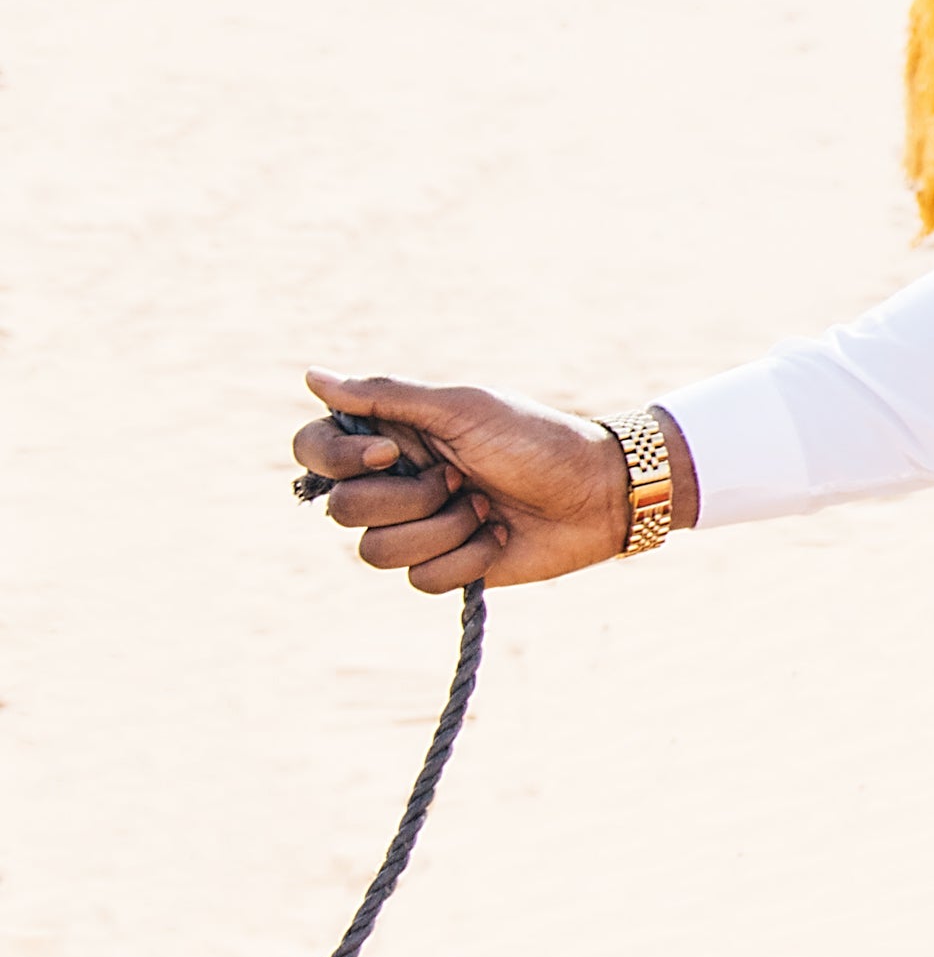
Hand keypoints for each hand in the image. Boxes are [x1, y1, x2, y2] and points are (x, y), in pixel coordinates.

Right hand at [292, 371, 645, 591]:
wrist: (598, 492)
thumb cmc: (536, 439)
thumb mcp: (464, 408)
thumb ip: (387, 397)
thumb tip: (312, 377)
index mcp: (390, 436)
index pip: (312, 450)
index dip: (336, 460)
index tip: (388, 453)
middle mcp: (393, 482)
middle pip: (343, 510)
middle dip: (409, 498)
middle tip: (462, 478)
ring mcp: (417, 527)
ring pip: (375, 553)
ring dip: (443, 530)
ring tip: (485, 508)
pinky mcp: (444, 566)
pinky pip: (420, 580)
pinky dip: (466, 559)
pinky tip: (499, 537)